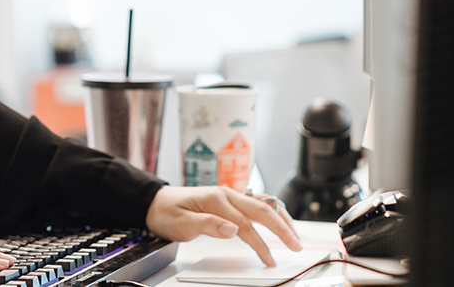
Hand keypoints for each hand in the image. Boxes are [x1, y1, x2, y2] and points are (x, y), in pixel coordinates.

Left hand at [145, 186, 301, 265]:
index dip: (260, 244)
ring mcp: (229, 195)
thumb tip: (233, 229)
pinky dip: (271, 213)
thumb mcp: (182, 224)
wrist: (156, 202)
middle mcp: (227, 193)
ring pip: (263, 204)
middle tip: (296, 245)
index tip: (269, 259)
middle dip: (282, 228)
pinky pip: (256, 203)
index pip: (246, 224)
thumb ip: (208, 225)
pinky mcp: (229, 199)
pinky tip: (279, 221)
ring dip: (281, 218)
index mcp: (216, 199)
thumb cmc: (167, 213)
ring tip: (294, 234)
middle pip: (262, 209)